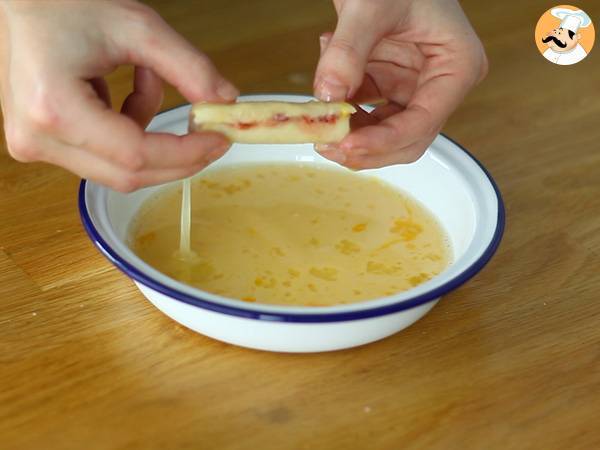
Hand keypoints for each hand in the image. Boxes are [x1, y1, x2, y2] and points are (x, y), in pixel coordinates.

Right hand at [0, 0, 237, 191]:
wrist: (20, 2)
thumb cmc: (67, 4)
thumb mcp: (139, 27)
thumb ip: (189, 67)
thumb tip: (226, 100)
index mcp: (55, 107)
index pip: (135, 154)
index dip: (185, 153)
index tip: (219, 141)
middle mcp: (38, 137)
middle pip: (127, 175)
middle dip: (177, 159)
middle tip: (210, 137)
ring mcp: (35, 145)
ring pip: (118, 169)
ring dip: (150, 137)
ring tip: (148, 79)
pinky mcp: (42, 145)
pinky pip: (103, 157)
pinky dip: (130, 131)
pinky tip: (127, 91)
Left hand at [313, 0, 486, 167]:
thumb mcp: (371, 5)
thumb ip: (348, 50)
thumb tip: (327, 95)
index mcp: (457, 66)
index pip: (424, 121)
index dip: (385, 141)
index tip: (348, 145)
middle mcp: (440, 83)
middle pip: (408, 138)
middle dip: (367, 147)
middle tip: (327, 144)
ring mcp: (415, 86)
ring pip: (386, 132)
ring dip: (351, 133)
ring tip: (319, 116)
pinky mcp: (391, 83)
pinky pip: (367, 113)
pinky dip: (343, 109)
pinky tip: (328, 80)